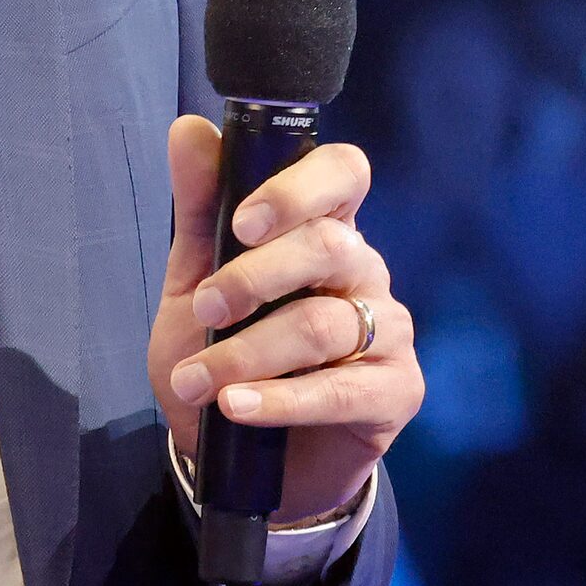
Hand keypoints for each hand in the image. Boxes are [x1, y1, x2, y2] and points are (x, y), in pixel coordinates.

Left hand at [146, 115, 421, 522]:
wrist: (235, 457)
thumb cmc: (220, 351)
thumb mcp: (193, 281)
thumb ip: (198, 208)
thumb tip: (189, 128)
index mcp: (321, 228)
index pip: (342, 174)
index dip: (298, 188)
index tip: (242, 221)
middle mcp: (363, 270)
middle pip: (330, 246)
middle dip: (256, 276)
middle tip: (206, 306)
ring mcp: (386, 331)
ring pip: (324, 323)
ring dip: (249, 352)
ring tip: (196, 380)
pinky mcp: (396, 392)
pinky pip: (340, 390)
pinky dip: (279, 400)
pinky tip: (237, 408)